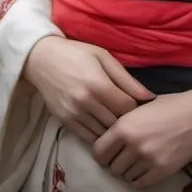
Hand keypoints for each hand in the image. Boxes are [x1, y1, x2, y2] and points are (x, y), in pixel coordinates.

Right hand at [22, 36, 154, 144]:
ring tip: (118, 119)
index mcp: (98, 84)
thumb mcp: (104, 57)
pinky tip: (104, 126)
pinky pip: (88, 137)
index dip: (136, 106)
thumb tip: (149, 97)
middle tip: (130, 112)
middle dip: (126, 118)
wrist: (43, 60)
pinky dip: (99, 134)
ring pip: (104, 132)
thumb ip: (126, 79)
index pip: (127, 107)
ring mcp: (74, 115)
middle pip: (116, 121)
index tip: (138, 102)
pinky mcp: (65, 122)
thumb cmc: (77, 53)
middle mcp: (86, 102)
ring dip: (113, 129)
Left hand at [92, 88, 191, 188]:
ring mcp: (147, 160)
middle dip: (116, 161)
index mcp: (124, 126)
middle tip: (125, 155)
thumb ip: (123, 121)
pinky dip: (139, 178)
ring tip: (138, 160)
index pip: (99, 152)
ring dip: (129, 170)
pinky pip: (139, 184)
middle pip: (112, 167)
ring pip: (125, 176)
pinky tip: (145, 168)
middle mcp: (133, 145)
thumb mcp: (140, 106)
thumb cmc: (169, 106)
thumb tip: (107, 134)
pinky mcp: (160, 171)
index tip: (108, 152)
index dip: (102, 153)